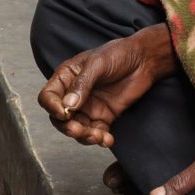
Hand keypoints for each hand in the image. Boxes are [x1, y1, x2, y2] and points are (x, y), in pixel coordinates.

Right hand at [37, 23, 175, 147]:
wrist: (145, 59)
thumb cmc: (119, 53)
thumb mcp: (98, 63)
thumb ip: (82, 84)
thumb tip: (67, 107)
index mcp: (67, 78)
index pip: (48, 97)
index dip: (51, 107)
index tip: (63, 113)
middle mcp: (74, 95)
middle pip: (60, 118)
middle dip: (68, 127)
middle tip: (79, 130)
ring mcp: (89, 107)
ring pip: (77, 128)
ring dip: (84, 137)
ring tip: (98, 137)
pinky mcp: (104, 116)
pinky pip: (96, 132)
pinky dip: (100, 139)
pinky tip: (108, 140)